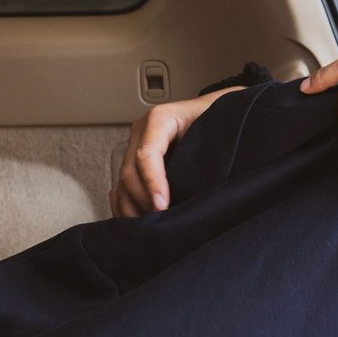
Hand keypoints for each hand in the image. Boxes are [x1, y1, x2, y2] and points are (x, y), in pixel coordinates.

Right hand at [109, 86, 246, 216]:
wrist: (215, 109)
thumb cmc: (217, 116)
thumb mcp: (217, 123)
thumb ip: (211, 145)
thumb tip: (212, 179)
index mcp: (161, 118)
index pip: (147, 153)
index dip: (152, 182)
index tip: (163, 205)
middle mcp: (142, 131)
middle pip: (130, 172)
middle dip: (144, 200)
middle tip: (161, 221)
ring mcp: (134, 145)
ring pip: (121, 183)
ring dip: (132, 208)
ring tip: (151, 227)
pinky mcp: (133, 161)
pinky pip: (120, 187)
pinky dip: (125, 207)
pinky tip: (138, 221)